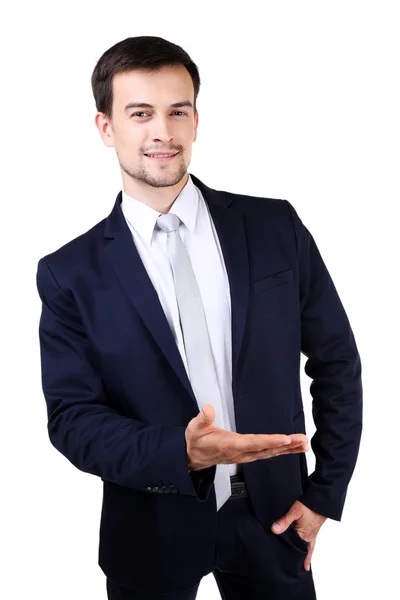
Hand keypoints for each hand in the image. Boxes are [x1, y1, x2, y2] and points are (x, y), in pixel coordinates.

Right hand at [185, 404, 308, 470]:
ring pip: (270, 452)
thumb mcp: (194, 429)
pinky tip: (293, 448)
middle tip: (303, 440)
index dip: (270, 441)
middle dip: (287, 445)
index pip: (253, 443)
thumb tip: (208, 408)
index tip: (285, 439)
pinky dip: (282, 450)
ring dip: (288, 449)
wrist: (193, 458)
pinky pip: (268, 453)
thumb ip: (202, 419)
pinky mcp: (248, 455)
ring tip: (304, 443)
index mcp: (230, 445)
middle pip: (267, 449)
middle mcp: (241, 452)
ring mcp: (246, 455)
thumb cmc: (195, 442)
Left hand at [271, 500, 326, 570]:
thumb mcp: (295, 511)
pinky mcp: (314, 528)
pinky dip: (309, 546)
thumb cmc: (308, 505)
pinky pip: (311, 541)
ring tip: (302, 562)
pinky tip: (307, 546)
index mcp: (304, 536)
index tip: (289, 566)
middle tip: (295, 568)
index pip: (296, 549)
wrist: (321, 500)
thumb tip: (274, 530)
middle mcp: (309, 537)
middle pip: (302, 550)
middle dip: (299, 558)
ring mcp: (312, 533)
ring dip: (304, 553)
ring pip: (307, 547)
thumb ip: (284, 521)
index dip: (291, 556)